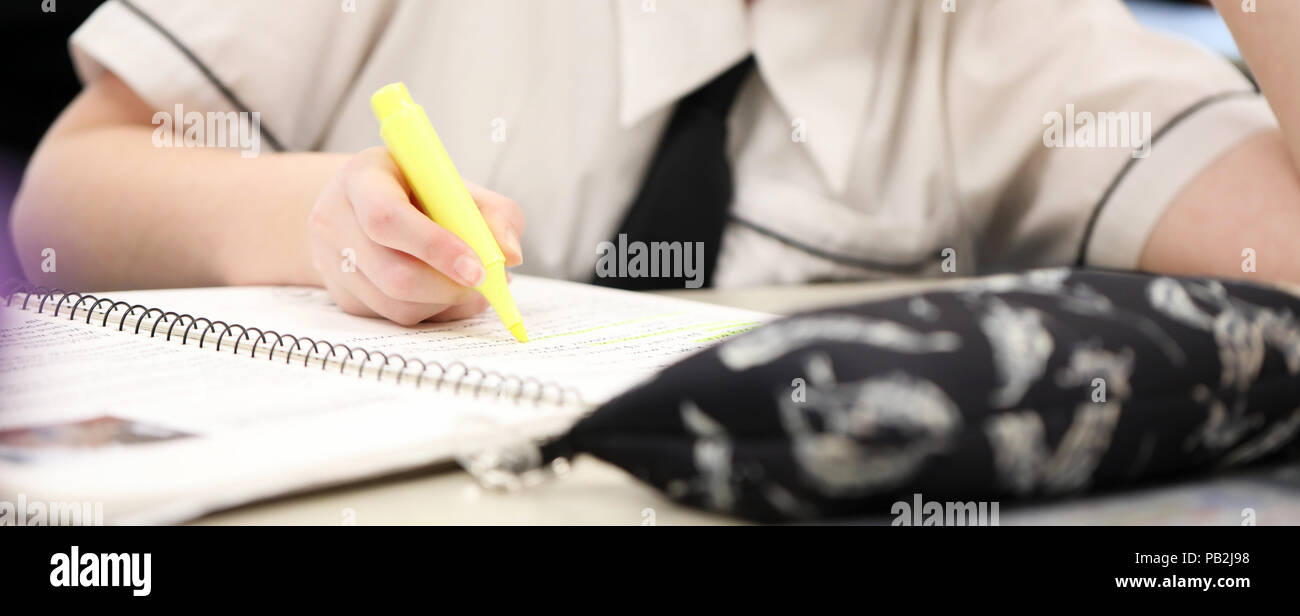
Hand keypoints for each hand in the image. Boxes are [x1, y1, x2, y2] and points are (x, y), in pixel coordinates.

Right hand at [307, 146, 523, 324]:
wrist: (367, 206)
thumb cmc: (419, 192)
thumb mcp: (457, 186)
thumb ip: (495, 213)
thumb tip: (510, 255)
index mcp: (362, 177)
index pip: (387, 218)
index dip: (435, 247)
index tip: (478, 269)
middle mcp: (334, 219)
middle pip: (394, 273)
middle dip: (451, 287)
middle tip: (488, 283)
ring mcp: (332, 263)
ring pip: (396, 304)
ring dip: (446, 303)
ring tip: (473, 285)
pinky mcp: (343, 297)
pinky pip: (394, 319)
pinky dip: (433, 312)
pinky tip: (446, 292)